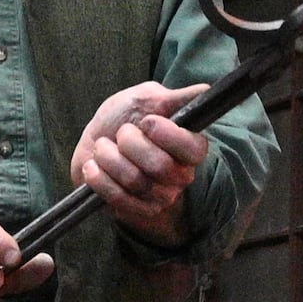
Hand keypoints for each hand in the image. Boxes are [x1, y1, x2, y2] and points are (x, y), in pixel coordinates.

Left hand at [72, 81, 209, 244]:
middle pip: (159, 165)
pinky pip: (118, 198)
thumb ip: (178, 96)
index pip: (193, 148)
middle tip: (121, 134)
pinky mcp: (138, 211)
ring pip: (135, 180)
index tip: (146, 122)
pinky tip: (94, 166)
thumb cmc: (125, 118)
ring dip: (108, 157)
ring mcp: (162, 196)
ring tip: (104, 149)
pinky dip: (98, 177)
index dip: (165, 134)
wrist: (95, 144)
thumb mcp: (149, 98)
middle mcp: (181, 175)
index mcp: (190, 147)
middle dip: (129, 142)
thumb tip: (207, 90)